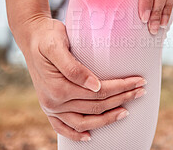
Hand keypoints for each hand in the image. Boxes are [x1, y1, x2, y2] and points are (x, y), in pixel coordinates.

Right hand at [16, 17, 146, 140]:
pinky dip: (76, 134)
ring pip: (84, 121)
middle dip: (122, 99)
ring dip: (107, 118)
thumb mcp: (57, 46)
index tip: (139, 81)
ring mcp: (51, 107)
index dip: (122, 88)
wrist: (31, 36)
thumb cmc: (48, 37)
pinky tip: (90, 136)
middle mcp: (54, 102)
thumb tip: (95, 86)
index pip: (100, 92)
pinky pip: (63, 128)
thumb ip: (74, 68)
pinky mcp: (49, 108)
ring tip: (126, 112)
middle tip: (141, 91)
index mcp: (58, 87)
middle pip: (96, 106)